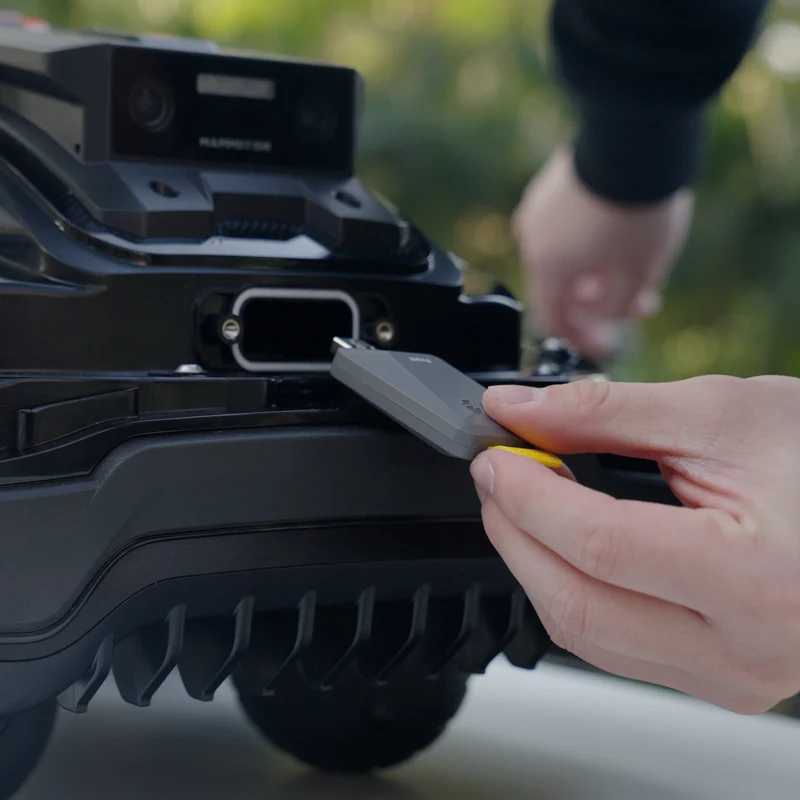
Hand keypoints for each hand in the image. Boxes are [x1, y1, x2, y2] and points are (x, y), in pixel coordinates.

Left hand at [470, 376, 799, 713]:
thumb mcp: (717, 414)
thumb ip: (604, 413)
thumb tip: (520, 410)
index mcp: (755, 578)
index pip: (597, 545)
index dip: (527, 495)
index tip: (495, 455)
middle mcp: (744, 648)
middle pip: (577, 604)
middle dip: (516, 533)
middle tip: (498, 477)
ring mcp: (730, 675)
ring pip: (586, 636)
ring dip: (536, 565)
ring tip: (524, 504)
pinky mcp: (718, 678)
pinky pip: (614, 646)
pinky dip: (573, 591)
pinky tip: (565, 545)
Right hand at [512, 147, 694, 359]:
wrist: (633, 137)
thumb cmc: (636, 211)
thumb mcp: (638, 274)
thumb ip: (617, 309)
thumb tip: (603, 319)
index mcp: (546, 269)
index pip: (550, 323)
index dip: (579, 339)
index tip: (605, 341)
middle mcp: (531, 240)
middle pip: (560, 288)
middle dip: (600, 302)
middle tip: (637, 302)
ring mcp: (536, 208)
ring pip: (564, 255)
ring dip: (596, 270)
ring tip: (637, 263)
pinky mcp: (550, 183)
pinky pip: (565, 226)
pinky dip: (588, 240)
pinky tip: (621, 231)